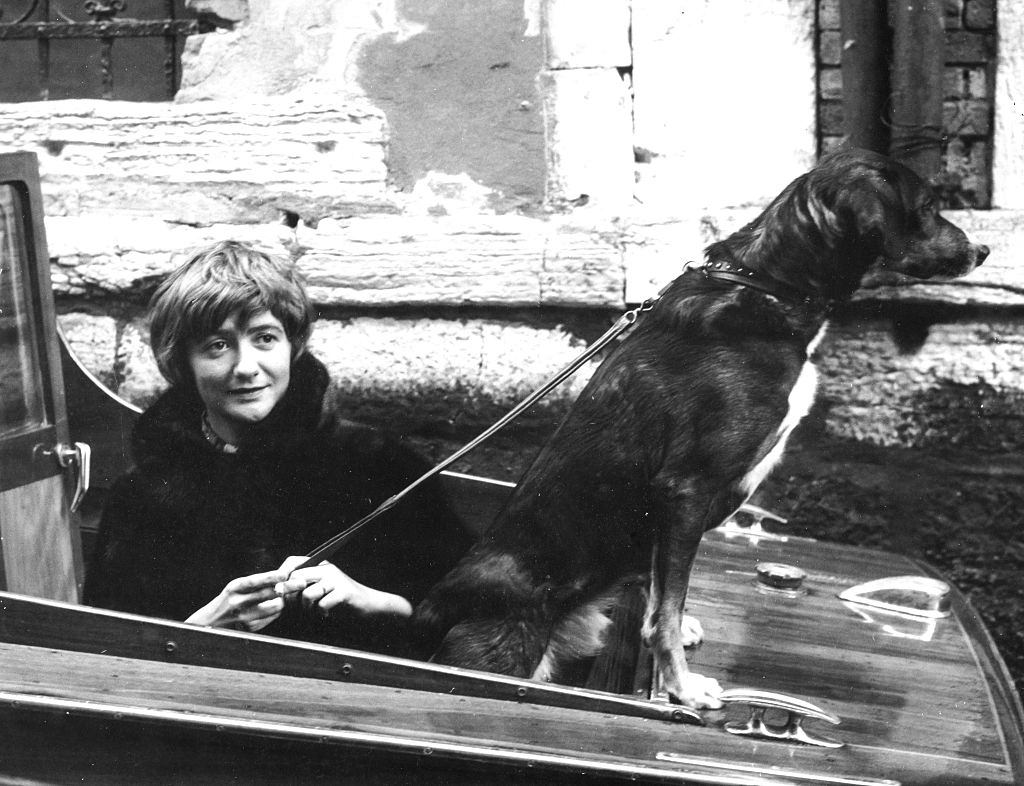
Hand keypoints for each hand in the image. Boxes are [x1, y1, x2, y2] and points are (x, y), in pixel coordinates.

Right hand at [185, 569, 306, 631]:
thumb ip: (255, 583)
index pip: (256, 580)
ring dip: (282, 601)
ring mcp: (244, 616)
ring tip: (282, 597)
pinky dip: (275, 613)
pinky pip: (270, 618)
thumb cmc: (227, 601)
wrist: (209, 623)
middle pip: (268, 593)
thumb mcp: (236, 588)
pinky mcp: (249, 628)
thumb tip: (281, 577)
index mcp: (235, 587)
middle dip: (287, 587)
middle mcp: (238, 601)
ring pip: (273, 607)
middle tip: (301, 583)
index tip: (286, 574)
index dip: (272, 577)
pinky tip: (271, 609)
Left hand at [278, 556, 412, 619]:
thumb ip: (301, 588)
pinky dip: (321, 613)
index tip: (278, 590)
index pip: (294, 561)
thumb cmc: (339, 600)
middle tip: (296, 607)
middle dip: (290, 596)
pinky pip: (322, 605)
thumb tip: (278, 591)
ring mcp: (336, 580)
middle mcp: (327, 569)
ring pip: (307, 594)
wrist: (367, 604)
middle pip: (297, 577)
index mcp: (320, 565)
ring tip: (314, 611)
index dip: (282, 574)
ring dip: (306, 608)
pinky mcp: (344, 592)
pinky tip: (327, 614)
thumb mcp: (319, 589)